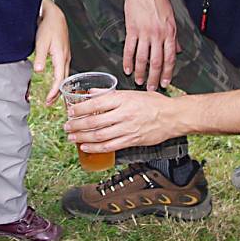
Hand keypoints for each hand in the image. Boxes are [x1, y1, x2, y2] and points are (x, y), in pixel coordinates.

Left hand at [33, 0, 70, 105]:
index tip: (48, 100)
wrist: (54, 15)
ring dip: (60, 87)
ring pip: (65, 76)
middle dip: (58, 93)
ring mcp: (66, 56)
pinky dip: (61, 79)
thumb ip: (40, 57)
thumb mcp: (41, 42)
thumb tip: (38, 71)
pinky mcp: (64, 53)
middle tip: (50, 103)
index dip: (55, 92)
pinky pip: (64, 70)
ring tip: (52, 96)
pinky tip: (57, 82)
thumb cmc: (48, 27)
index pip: (60, 79)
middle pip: (64, 80)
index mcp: (61, 57)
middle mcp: (66, 58)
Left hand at [63, 90, 179, 152]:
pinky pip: (110, 146)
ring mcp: (127, 129)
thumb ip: (111, 94)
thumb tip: (92, 92)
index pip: (96, 104)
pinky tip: (86, 147)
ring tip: (72, 137)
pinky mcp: (132, 140)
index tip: (70, 112)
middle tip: (66, 127)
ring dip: (82, 137)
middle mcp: (123, 114)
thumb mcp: (132, 92)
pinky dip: (95, 148)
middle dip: (77, 125)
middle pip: (94, 122)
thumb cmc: (154, 103)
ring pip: (99, 135)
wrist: (173, 116)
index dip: (80, 109)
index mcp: (122, 99)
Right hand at [122, 0, 178, 89]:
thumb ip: (174, 37)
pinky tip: (127, 69)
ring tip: (138, 81)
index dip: (168, 73)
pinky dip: (128, 61)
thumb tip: (178, 50)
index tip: (165, 83)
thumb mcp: (171, 18)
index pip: (170, 58)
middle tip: (152, 88)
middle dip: (154, 78)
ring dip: (140, 72)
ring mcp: (145, 32)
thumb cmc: (158, 0)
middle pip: (156, 62)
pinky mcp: (132, 29)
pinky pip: (130, 49)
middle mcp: (158, 34)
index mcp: (170, 32)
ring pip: (142, 58)